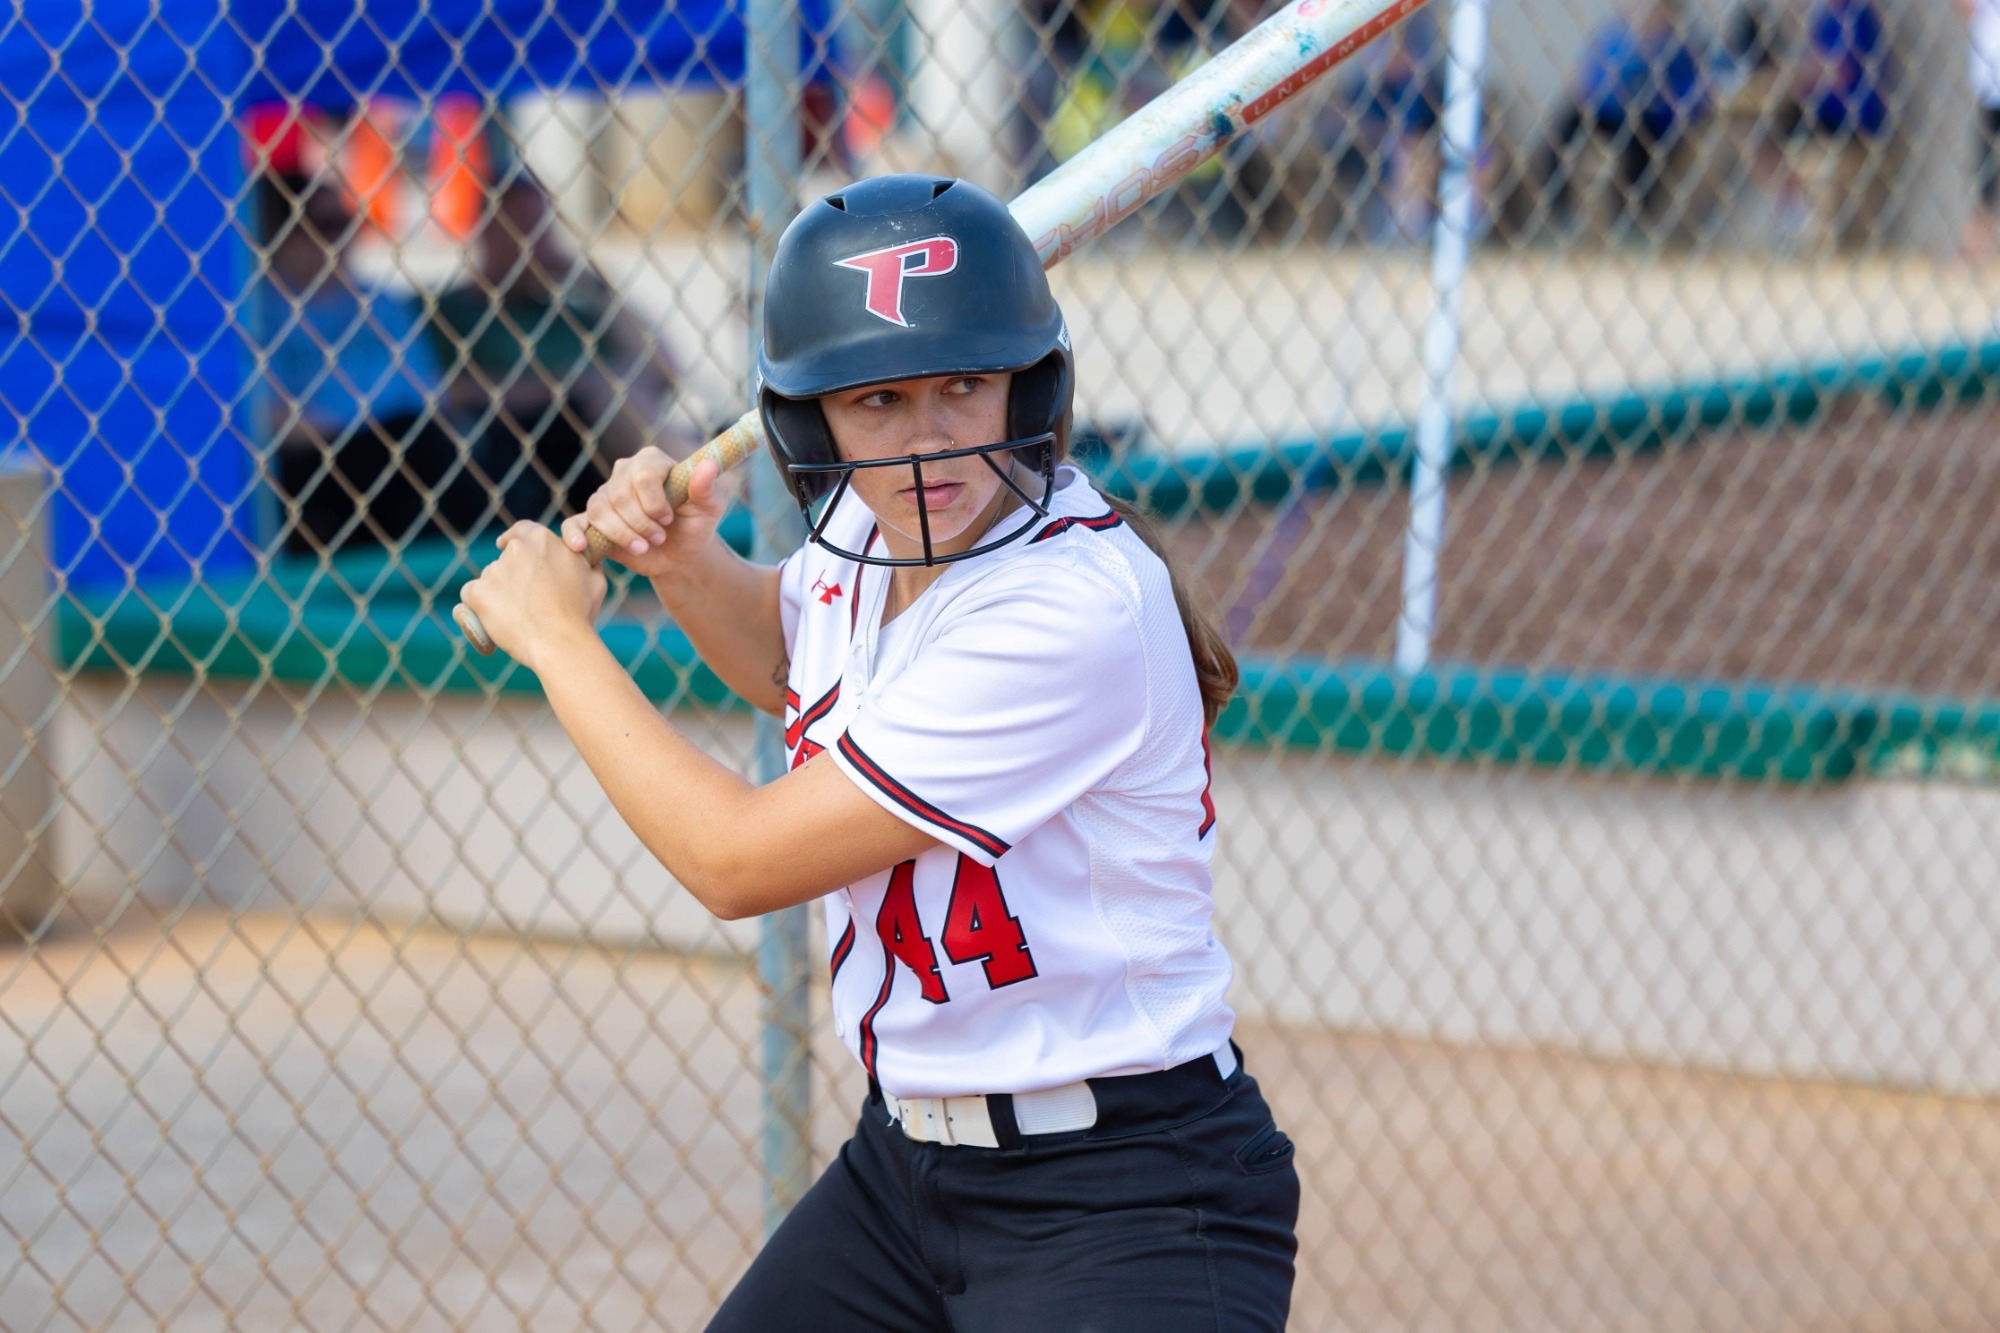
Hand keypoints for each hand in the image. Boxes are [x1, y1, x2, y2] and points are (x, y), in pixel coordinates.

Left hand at [459, 521, 606, 672]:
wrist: (560, 642)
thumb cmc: (580, 613)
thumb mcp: (594, 578)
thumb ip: (581, 561)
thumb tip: (581, 558)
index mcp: (542, 539)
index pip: (521, 530)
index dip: (512, 538)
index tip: (504, 544)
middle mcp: (515, 549)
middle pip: (505, 559)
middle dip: (511, 576)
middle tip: (524, 600)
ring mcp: (494, 570)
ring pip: (490, 579)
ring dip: (498, 593)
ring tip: (518, 618)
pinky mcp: (478, 592)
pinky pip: (471, 597)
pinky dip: (478, 608)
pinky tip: (494, 621)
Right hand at [566, 448, 726, 579]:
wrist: (680, 554)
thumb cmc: (696, 525)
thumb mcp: (710, 508)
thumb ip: (707, 488)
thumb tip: (708, 466)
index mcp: (651, 461)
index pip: (643, 475)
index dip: (655, 503)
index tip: (669, 519)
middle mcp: (624, 472)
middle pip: (619, 495)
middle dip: (641, 523)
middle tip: (659, 537)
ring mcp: (606, 495)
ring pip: (599, 510)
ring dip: (623, 534)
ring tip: (643, 547)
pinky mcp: (594, 520)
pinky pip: (575, 522)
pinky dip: (574, 533)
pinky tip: (581, 547)